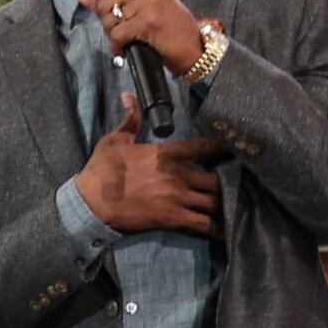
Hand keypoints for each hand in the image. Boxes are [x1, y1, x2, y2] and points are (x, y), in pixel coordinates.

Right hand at [72, 92, 223, 234]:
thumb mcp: (115, 140)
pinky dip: (217, 228)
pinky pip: (204, 224)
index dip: (222, 147)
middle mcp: (178, 174)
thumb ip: (130, 119)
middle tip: (236, 186)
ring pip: (215, 202)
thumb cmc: (102, 170)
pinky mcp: (173, 218)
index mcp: (167, 153)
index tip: (234, 149)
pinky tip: (227, 231)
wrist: (91, 201)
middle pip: (217, 178)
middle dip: (228, 182)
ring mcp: (178, 197)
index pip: (204, 146)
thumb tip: (130, 96)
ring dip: (225, 205)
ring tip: (236, 208)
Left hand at [80, 0, 206, 76]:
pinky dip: (118, 46)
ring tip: (127, 40)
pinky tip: (127, 49)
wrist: (195, 49)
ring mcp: (149, 1)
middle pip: (103, 2)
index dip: (105, 7)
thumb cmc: (169, 29)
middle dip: (107, 23)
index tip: (118, 18)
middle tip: (122, 33)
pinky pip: (117, 34)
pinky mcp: (149, 21)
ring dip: (114, 35)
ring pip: (109, 19)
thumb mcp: (141, 8)